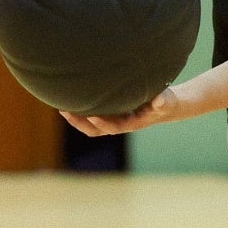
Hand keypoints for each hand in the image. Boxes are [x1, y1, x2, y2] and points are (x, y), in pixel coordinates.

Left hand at [60, 88, 178, 136]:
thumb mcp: (166, 101)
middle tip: (65, 111)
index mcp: (131, 123)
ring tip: (61, 106)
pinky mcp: (110, 112)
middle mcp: (119, 123)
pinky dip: (81, 110)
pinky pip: (91, 114)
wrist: (164, 105)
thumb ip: (163, 101)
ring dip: (76, 118)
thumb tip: (160, 101)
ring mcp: (113, 119)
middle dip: (79, 122)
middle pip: (95, 129)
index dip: (102, 122)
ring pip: (90, 124)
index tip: (91, 114)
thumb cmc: (165, 102)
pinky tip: (71, 98)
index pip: (113, 127)